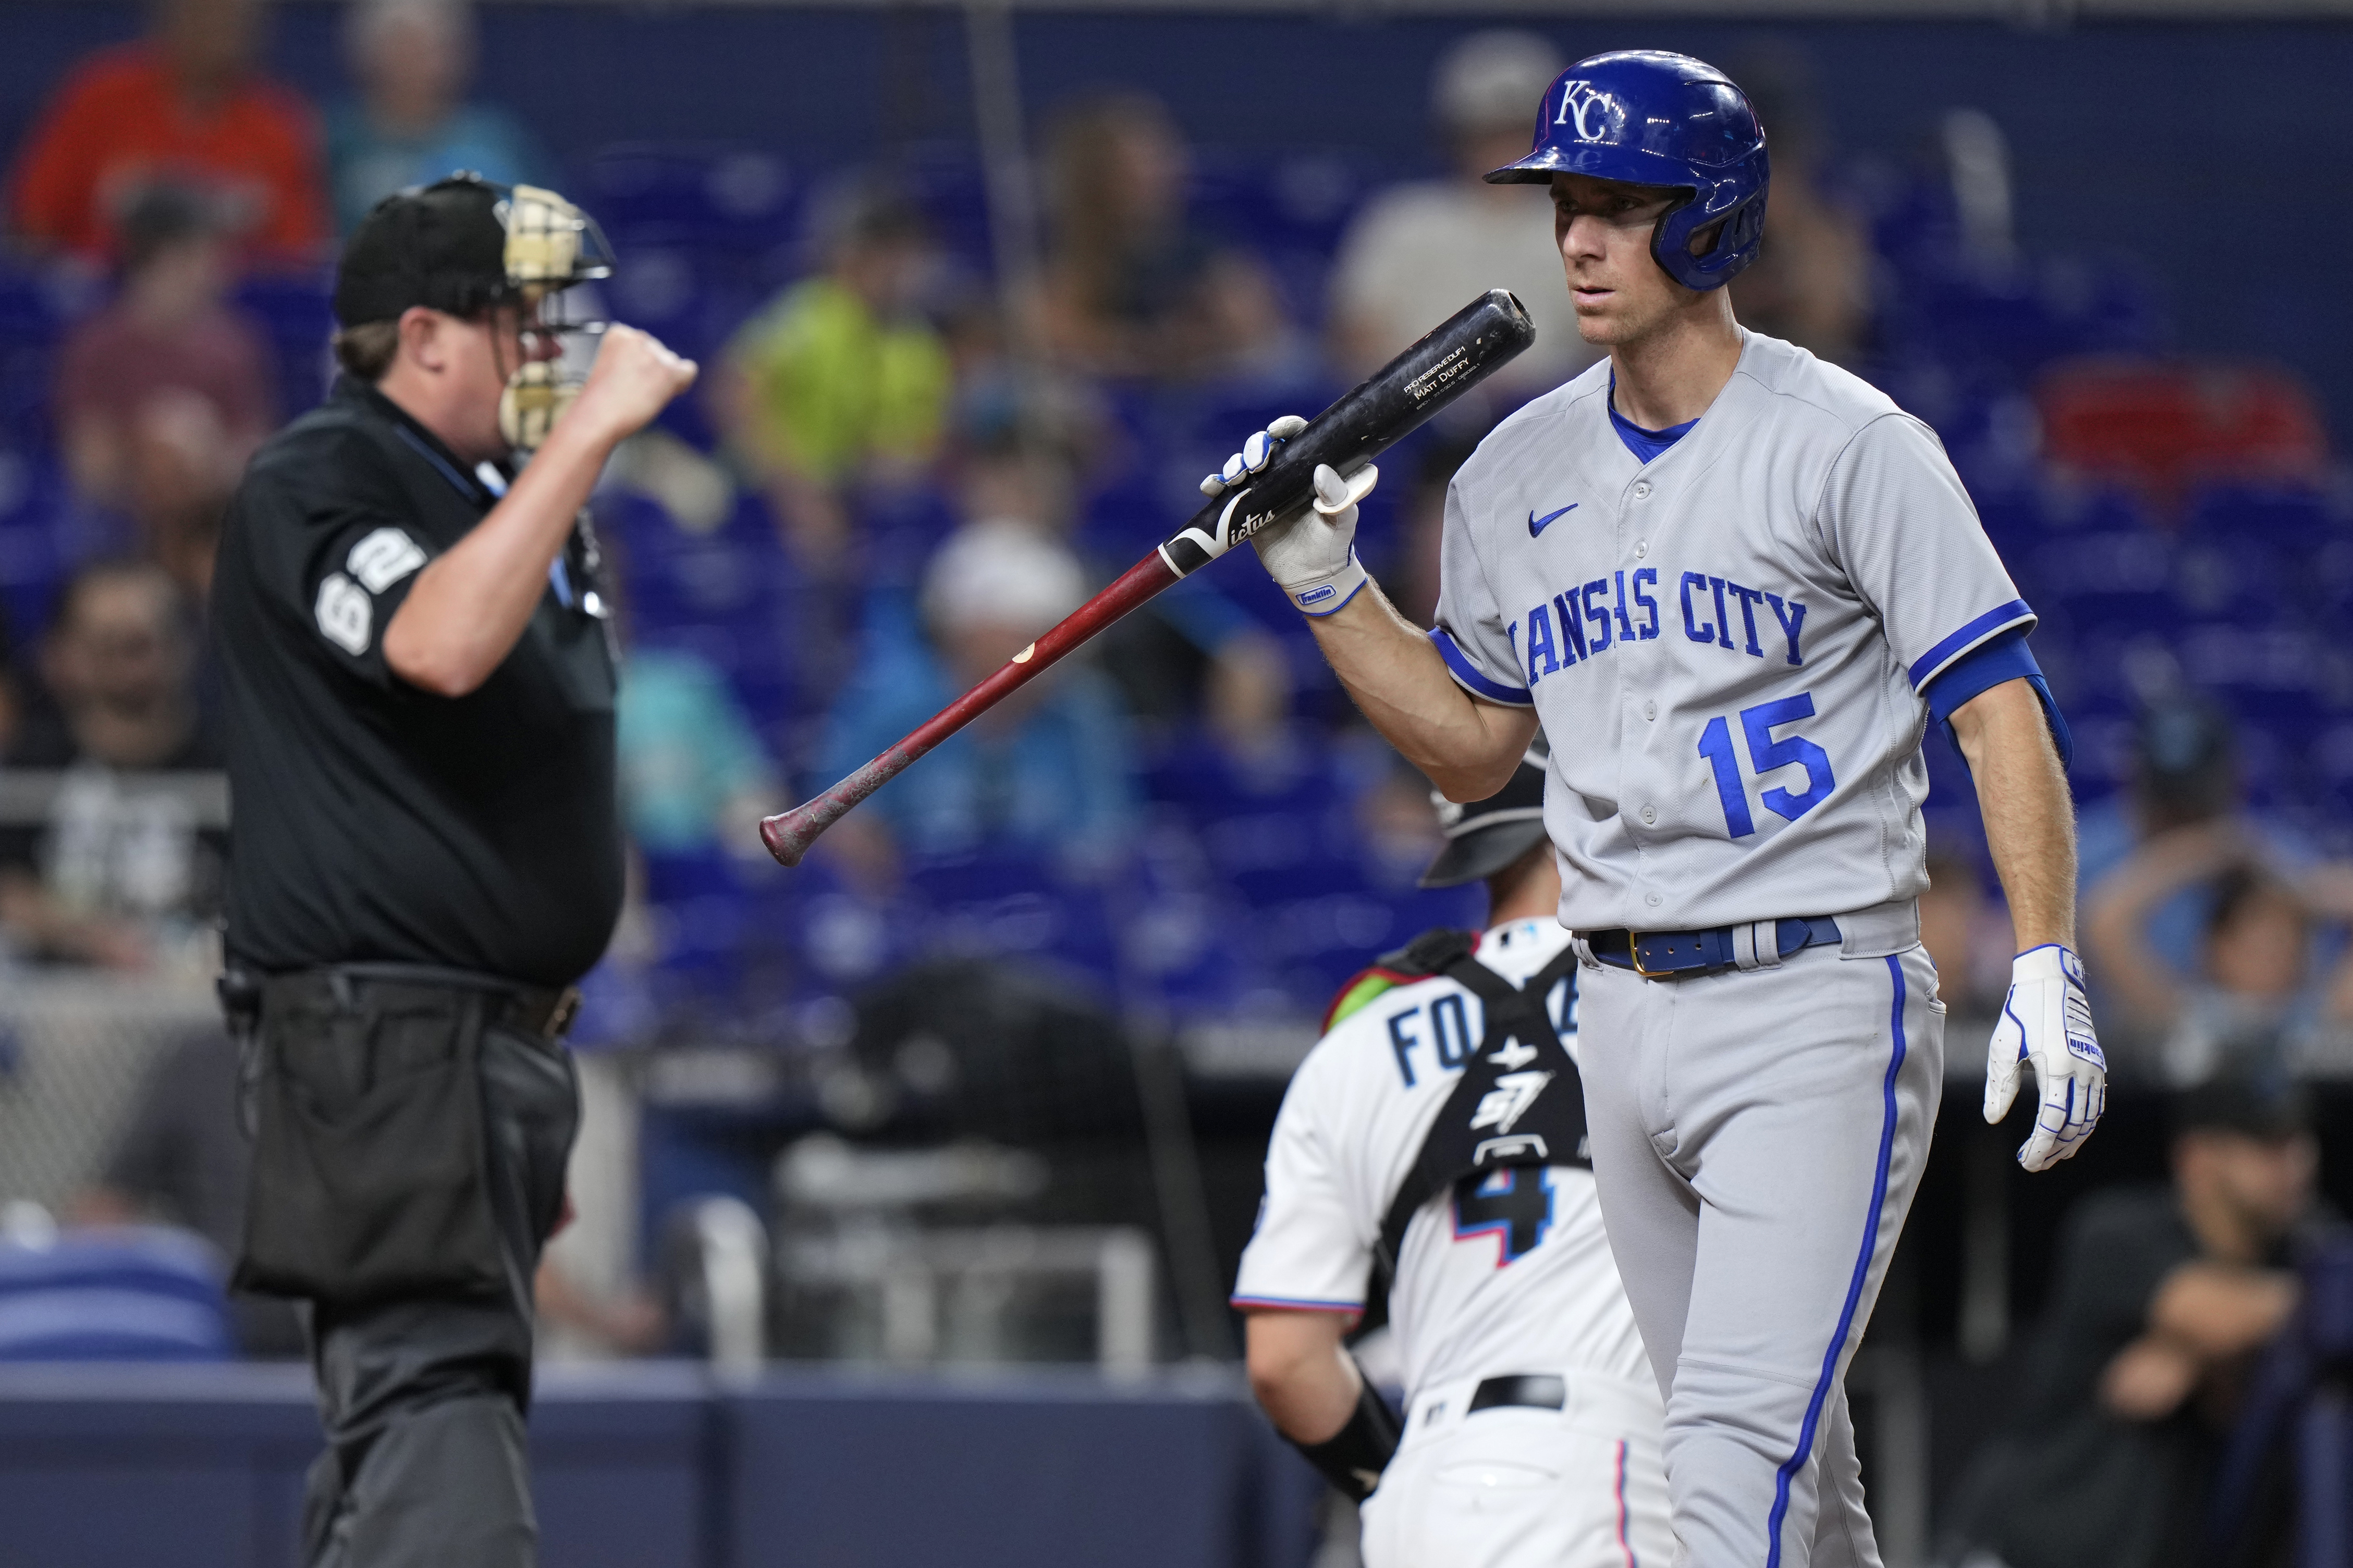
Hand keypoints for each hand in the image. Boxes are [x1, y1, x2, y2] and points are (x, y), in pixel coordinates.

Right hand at [568, 325, 698, 447]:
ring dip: (663, 379)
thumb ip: (630, 358)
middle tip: (636, 390)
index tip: (628, 377)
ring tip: (644, 395)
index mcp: (619, 333)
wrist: (598, 417)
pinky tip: (668, 393)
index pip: (643, 342)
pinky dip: (681, 383)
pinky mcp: (668, 372)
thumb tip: (654, 364)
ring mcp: (654, 354)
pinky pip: (689, 371)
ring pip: (672, 363)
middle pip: (659, 351)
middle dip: (653, 370)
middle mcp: (638, 337)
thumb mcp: (609, 367)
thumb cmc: (600, 401)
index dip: (640, 362)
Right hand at [1201, 417, 1378, 616]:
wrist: (1313, 576)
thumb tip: (1321, 471)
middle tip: (1255, 464)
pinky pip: (1225, 492)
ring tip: (1236, 478)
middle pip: (1264, 447)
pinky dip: (1215, 486)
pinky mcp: (1245, 510)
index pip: (1297, 436)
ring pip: (1242, 466)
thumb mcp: (1343, 518)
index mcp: (1310, 468)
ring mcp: (1263, 491)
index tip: (1276, 430)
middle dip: (1254, 447)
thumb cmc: (1334, 543)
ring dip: (1234, 465)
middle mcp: (1285, 474)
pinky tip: (1211, 487)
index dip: (1285, 426)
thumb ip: (1339, 496)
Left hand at [1985, 943, 2106, 1171]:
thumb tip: (1993, 1120)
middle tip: (2035, 1164)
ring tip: (2050, 1156)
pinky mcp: (2097, 1063)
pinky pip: (2097, 1103)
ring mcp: (2094, 1067)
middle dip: (2055, 1149)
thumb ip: (2000, 1085)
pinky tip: (2069, 1134)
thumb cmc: (2021, 1013)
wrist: (2051, 981)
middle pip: (2075, 1125)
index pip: (2053, 1120)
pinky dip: (2085, 1123)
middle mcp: (2082, 1069)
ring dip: (2072, 1141)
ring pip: (2090, 1117)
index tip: (2026, 1162)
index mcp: (2057, 1066)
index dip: (2040, 1145)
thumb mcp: (2003, 1047)